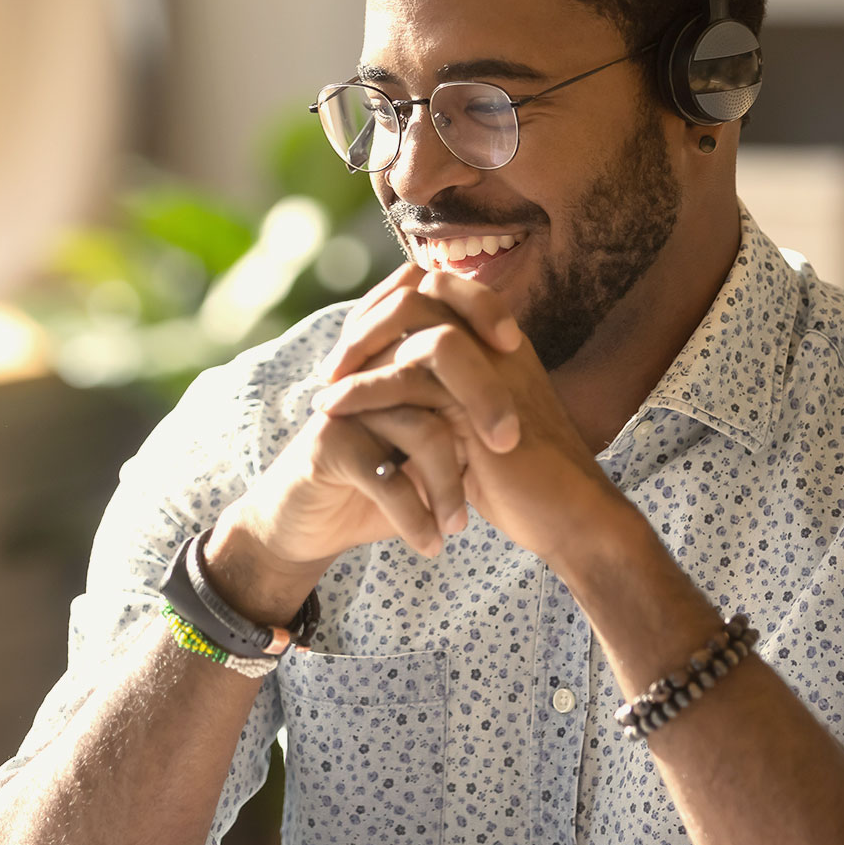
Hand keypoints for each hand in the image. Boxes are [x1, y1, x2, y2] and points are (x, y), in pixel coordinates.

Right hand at [204, 267, 520, 621]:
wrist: (309, 525)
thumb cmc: (380, 481)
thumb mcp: (428, 446)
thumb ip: (463, 413)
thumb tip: (533, 399)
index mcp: (394, 357)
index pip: (439, 301)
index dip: (480, 307)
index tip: (517, 345)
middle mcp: (370, 371)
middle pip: (434, 354)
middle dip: (483, 400)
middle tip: (507, 446)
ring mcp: (347, 405)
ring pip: (421, 427)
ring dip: (448, 483)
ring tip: (460, 526)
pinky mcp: (327, 446)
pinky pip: (386, 476)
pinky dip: (415, 516)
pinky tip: (430, 544)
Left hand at [312, 268, 625, 567]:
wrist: (567, 518)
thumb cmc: (522, 481)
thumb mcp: (474, 427)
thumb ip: (445, 396)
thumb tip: (393, 382)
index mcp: (500, 341)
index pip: (437, 289)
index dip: (388, 307)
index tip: (354, 348)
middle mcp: (497, 342)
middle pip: (420, 291)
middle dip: (367, 322)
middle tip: (333, 365)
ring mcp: (492, 365)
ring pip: (412, 322)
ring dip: (358, 350)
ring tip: (325, 388)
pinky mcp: (479, 401)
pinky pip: (409, 375)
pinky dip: (363, 389)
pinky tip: (333, 408)